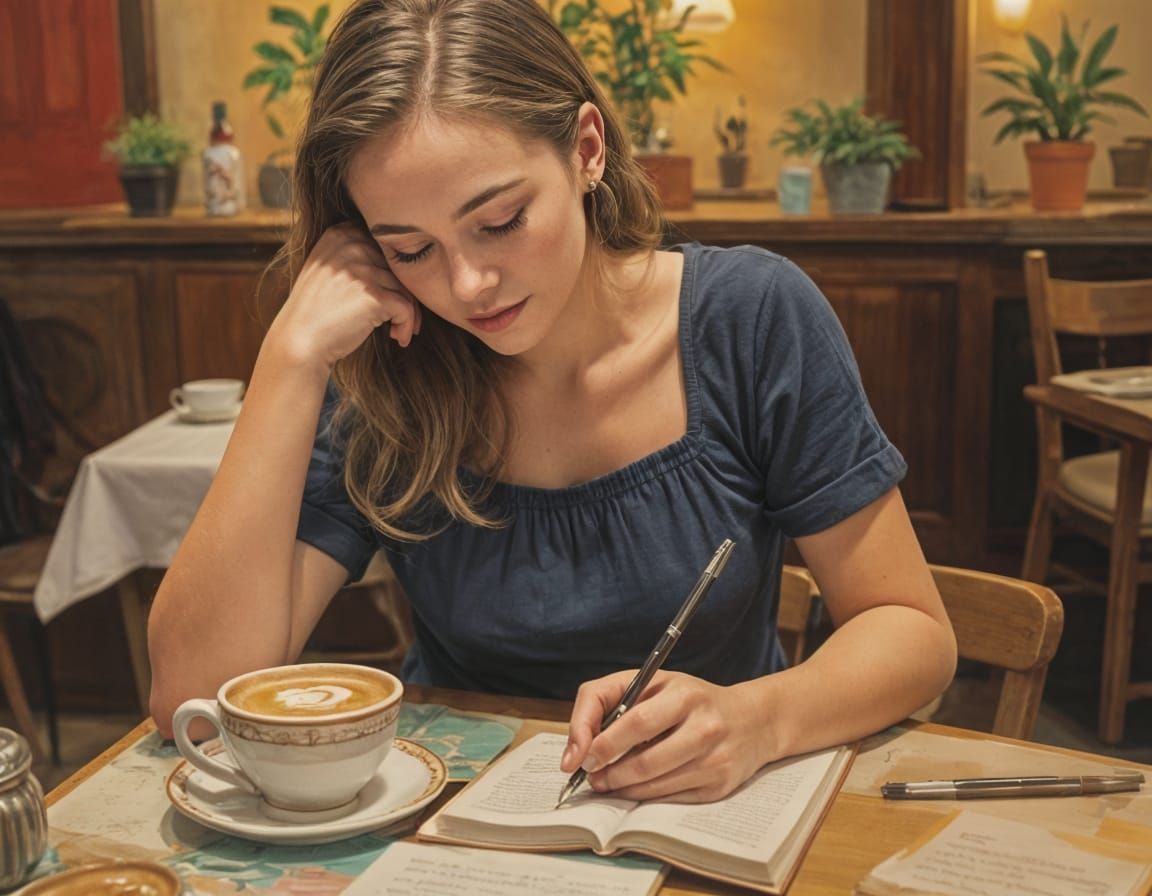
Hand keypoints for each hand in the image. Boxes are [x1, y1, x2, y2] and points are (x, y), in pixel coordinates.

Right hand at [269, 224, 421, 370]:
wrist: (298, 341)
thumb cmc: (316, 312)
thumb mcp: (327, 269)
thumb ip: (354, 255)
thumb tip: (403, 261)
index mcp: (340, 235)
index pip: (384, 248)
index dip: (391, 275)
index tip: (388, 297)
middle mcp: (351, 247)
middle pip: (398, 268)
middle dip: (403, 296)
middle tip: (397, 319)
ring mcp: (362, 270)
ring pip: (405, 289)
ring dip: (407, 314)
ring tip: (396, 331)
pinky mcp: (373, 295)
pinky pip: (406, 308)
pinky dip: (407, 325)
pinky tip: (399, 338)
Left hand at [561, 670, 774, 802]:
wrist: (751, 720)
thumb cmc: (689, 699)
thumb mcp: (652, 682)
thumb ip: (606, 700)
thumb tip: (577, 749)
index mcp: (684, 693)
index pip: (635, 722)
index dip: (602, 743)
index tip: (580, 757)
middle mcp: (705, 726)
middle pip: (644, 760)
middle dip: (608, 771)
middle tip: (590, 776)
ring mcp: (715, 759)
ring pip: (655, 785)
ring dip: (621, 788)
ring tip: (606, 783)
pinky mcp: (719, 785)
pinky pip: (671, 798)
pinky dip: (644, 797)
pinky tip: (633, 789)